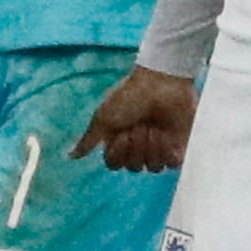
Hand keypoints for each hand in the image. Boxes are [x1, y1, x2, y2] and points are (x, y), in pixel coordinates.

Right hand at [73, 67, 196, 172]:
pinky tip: (167, 136)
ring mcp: (160, 147)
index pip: (114, 164)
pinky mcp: (179, 146)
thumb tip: (70, 156)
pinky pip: (172, 165)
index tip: (122, 132)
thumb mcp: (104, 116)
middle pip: (133, 167)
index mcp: (119, 141)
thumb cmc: (131, 96)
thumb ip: (89, 139)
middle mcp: (138, 147)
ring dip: (152, 147)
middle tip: (140, 125)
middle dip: (135, 146)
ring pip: (152, 168)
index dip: (118, 152)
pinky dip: (168, 152)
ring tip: (154, 127)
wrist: (162, 83)